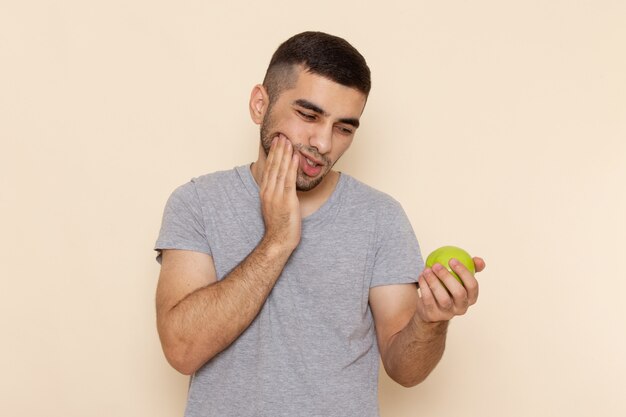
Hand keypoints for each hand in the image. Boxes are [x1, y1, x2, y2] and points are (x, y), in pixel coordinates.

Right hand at [260, 134, 300, 251]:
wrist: (278, 240)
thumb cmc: (279, 227)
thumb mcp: (274, 207)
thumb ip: (276, 195)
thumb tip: (281, 186)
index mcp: (265, 193)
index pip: (269, 169)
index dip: (273, 155)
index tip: (276, 143)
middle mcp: (269, 192)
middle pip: (273, 166)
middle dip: (278, 150)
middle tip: (281, 136)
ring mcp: (277, 195)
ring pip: (280, 170)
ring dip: (285, 154)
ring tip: (288, 141)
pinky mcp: (287, 200)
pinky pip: (289, 180)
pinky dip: (291, 166)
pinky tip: (294, 156)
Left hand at [415, 257, 484, 322]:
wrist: (431, 308)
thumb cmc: (448, 289)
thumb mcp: (459, 279)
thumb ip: (470, 268)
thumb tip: (479, 260)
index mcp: (471, 298)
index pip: (472, 285)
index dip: (464, 272)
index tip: (452, 260)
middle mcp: (461, 308)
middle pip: (459, 293)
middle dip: (447, 277)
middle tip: (437, 265)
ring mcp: (447, 313)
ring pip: (443, 298)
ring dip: (433, 282)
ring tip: (427, 270)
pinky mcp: (433, 315)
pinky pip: (429, 300)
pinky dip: (424, 287)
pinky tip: (421, 276)